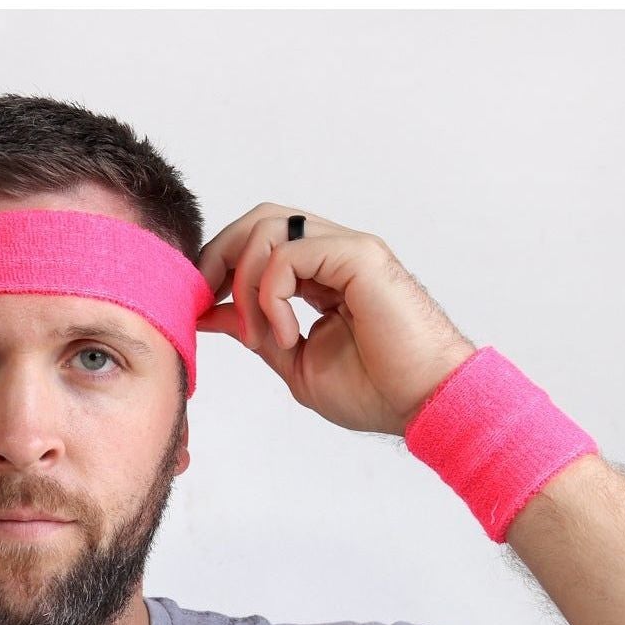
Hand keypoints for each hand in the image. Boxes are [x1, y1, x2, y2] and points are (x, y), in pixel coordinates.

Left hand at [196, 203, 477, 436]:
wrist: (424, 403)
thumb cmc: (376, 390)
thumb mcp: (293, 360)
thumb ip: (255, 330)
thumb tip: (210, 311)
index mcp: (322, 274)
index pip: (260, 243)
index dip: (221, 266)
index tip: (199, 304)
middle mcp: (335, 254)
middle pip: (259, 220)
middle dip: (219, 257)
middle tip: (205, 301)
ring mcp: (348, 250)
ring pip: (268, 228)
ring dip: (245, 282)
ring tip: (256, 333)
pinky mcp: (359, 256)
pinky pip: (289, 253)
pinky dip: (272, 295)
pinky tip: (288, 335)